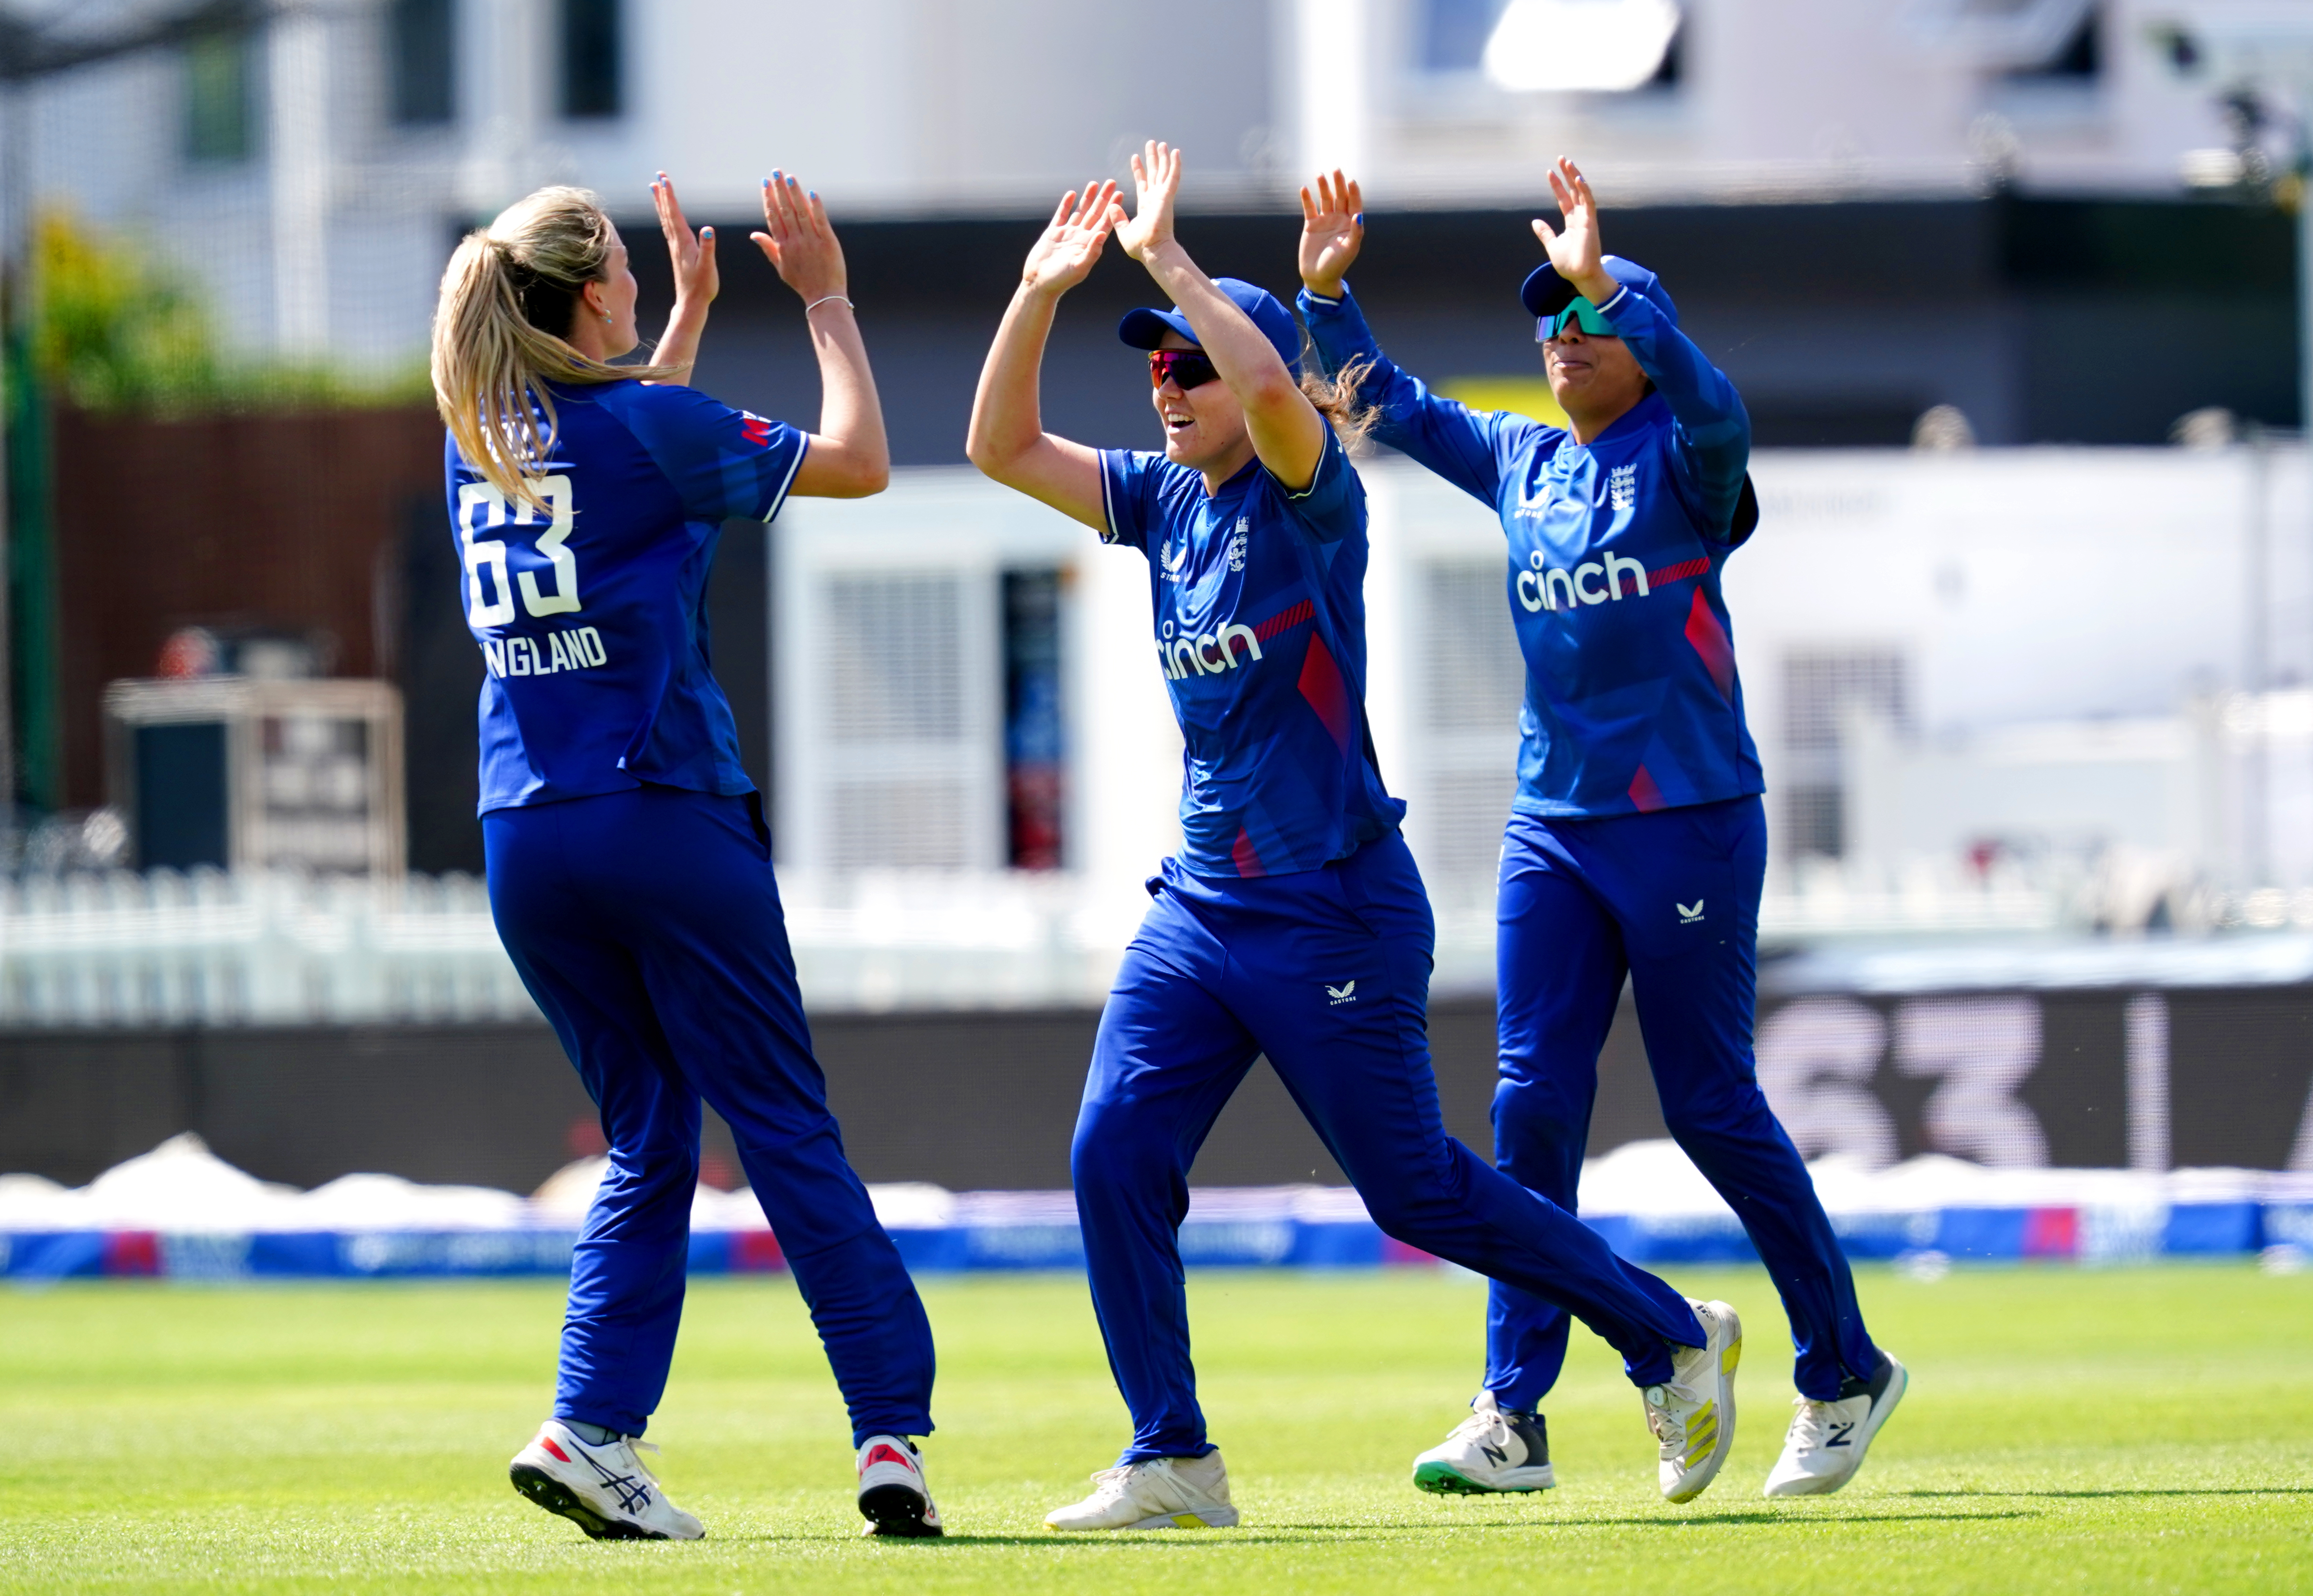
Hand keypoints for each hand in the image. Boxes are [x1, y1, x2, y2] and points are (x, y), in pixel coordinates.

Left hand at [653, 171, 716, 306]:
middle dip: (663, 193)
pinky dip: (665, 215)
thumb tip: (708, 229)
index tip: (664, 179)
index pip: (675, 214)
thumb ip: (708, 248)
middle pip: (667, 213)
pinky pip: (668, 227)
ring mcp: (675, 246)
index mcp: (684, 242)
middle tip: (659, 175)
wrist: (691, 303)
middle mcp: (676, 242)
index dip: (670, 196)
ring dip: (661, 202)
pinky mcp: (677, 251)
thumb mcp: (708, 267)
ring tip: (655, 187)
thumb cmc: (702, 286)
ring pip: (665, 219)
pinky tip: (665, 212)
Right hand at [751, 170, 846, 304]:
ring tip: (789, 177)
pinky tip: (811, 193)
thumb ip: (768, 248)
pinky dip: (816, 207)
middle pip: (785, 210)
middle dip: (779, 190)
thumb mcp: (781, 267)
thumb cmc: (803, 282)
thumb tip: (753, 234)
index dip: (768, 198)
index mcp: (783, 246)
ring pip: (801, 212)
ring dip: (794, 193)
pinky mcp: (828, 242)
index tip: (765, 182)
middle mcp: (795, 241)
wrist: (823, 297)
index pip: (773, 217)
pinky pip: (820, 221)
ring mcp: (811, 241)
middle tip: (775, 172)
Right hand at [1020, 181, 1118, 297]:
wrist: (1039, 283)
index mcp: (1089, 245)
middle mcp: (1080, 237)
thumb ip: (1092, 251)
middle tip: (1112, 182)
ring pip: (1080, 211)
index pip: (1104, 223)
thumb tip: (1102, 234)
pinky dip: (1066, 204)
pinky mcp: (1053, 233)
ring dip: (1087, 198)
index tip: (1120, 194)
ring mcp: (1067, 234)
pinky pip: (1061, 215)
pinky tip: (1072, 193)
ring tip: (1094, 184)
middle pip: (1095, 213)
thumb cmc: (1061, 280)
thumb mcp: (1079, 267)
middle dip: (1103, 198)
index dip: (1112, 209)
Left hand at [1111, 140, 1180, 263]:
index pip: (1142, 183)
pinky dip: (1175, 165)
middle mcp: (1155, 199)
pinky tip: (1176, 152)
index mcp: (1146, 206)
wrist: (1152, 252)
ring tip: (1162, 144)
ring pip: (1164, 172)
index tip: (1135, 157)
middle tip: (1151, 144)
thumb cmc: (1140, 247)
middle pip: (1154, 174)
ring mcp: (1162, 197)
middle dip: (1152, 159)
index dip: (1139, 170)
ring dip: (1163, 158)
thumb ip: (1118, 218)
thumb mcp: (1124, 231)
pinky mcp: (1167, 197)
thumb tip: (1111, 207)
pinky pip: (1173, 177)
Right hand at [1298, 169, 1363, 296]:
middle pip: (1340, 197)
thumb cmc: (1337, 265)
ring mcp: (1325, 221)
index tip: (1351, 181)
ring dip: (1323, 187)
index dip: (1353, 192)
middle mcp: (1339, 219)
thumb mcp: (1349, 249)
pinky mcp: (1311, 225)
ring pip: (1325, 199)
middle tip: (1336, 170)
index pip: (1354, 203)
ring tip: (1320, 175)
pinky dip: (1306, 199)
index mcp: (1351, 224)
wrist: (1318, 277)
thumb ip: (1356, 232)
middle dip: (1338, 183)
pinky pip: (1309, 208)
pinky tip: (1305, 189)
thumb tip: (1359, 215)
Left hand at [1530, 157, 1614, 303]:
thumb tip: (1535, 222)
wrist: (1580, 275)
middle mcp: (1580, 217)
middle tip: (1561, 158)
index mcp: (1572, 222)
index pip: (1564, 199)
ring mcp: (1586, 218)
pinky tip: (1577, 178)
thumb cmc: (1569, 264)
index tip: (1549, 173)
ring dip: (1575, 176)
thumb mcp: (1552, 245)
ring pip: (1582, 192)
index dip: (1557, 186)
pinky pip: (1589, 202)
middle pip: (1574, 190)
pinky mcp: (1591, 222)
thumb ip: (1545, 233)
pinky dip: (1584, 190)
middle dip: (1567, 174)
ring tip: (1568, 162)